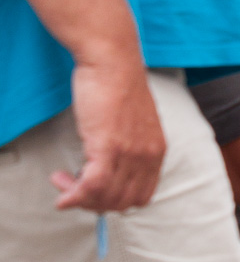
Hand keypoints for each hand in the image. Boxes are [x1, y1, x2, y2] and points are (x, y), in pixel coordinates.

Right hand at [51, 58, 165, 212]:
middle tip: (74, 188)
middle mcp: (148, 155)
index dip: (116, 201)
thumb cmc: (119, 84)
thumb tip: (110, 171)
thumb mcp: (135, 122)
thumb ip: (131, 147)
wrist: (113, 59)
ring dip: (79, 197)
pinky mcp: (107, 145)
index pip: (142, 196)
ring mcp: (129, 152)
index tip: (97, 191)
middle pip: (122, 202)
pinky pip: (92, 186)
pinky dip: (74, 194)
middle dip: (95, 202)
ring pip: (105, 197)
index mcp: (158, 150)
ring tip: (63, 180)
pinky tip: (60, 185)